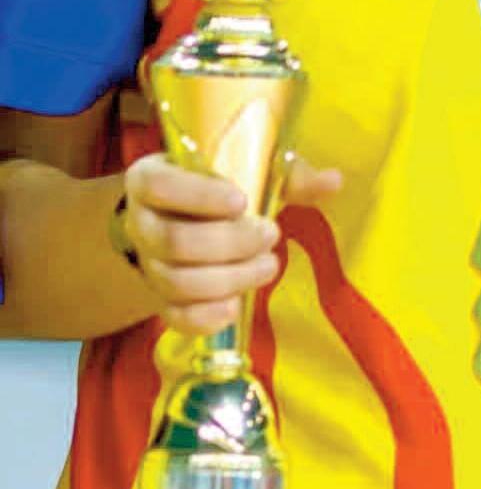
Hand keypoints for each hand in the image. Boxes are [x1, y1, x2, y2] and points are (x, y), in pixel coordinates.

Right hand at [123, 153, 341, 332]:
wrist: (184, 220)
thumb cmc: (218, 187)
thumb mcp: (247, 169)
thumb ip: (286, 175)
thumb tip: (333, 181)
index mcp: (150, 177)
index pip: (160, 186)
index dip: (199, 196)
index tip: (242, 201)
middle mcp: (139, 221)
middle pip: (174, 241)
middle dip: (229, 243)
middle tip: (271, 235)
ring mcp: (147, 264)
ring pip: (176, 281)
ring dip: (228, 278)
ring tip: (267, 266)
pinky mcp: (159, 299)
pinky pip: (173, 317)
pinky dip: (205, 318)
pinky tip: (235, 307)